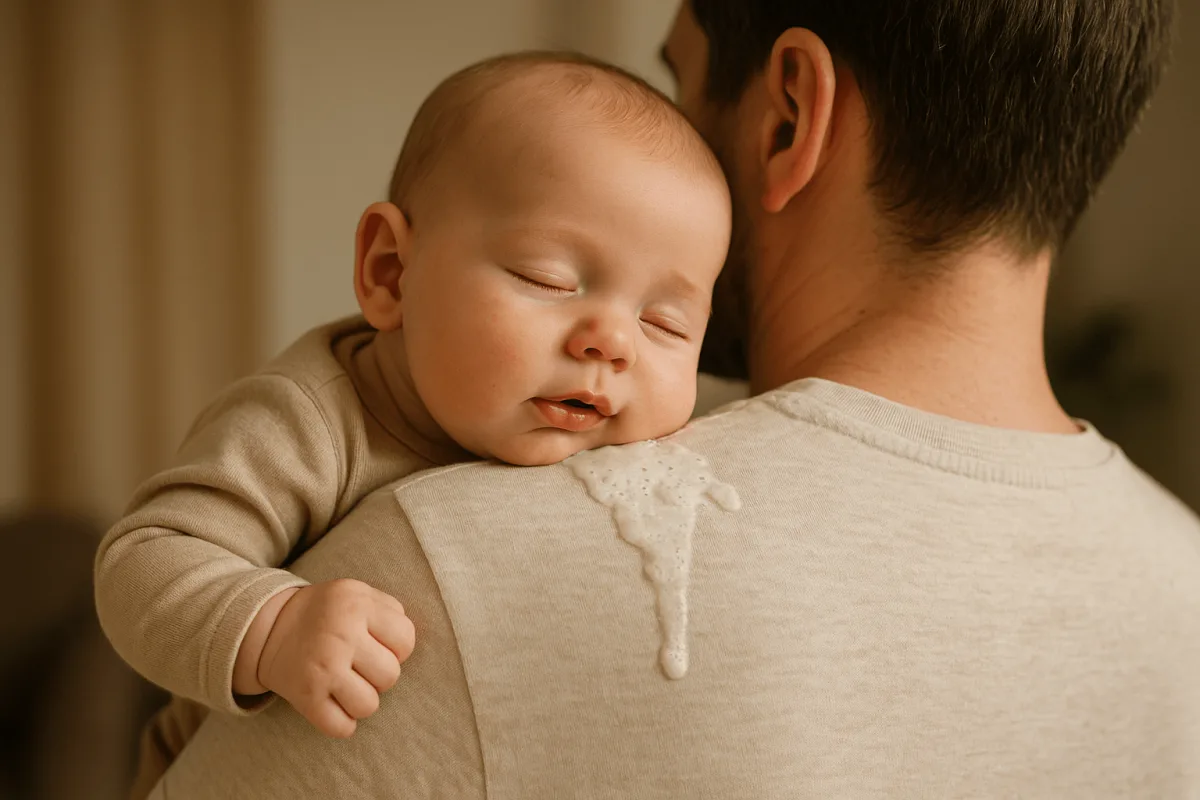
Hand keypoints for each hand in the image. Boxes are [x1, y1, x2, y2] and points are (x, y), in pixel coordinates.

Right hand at [256, 579, 414, 736]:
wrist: (269, 627)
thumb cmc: (326, 612)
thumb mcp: (356, 593)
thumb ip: (389, 609)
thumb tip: (407, 644)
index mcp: (357, 605)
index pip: (406, 640)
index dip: (397, 648)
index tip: (378, 645)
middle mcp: (341, 635)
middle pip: (390, 676)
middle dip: (379, 675)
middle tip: (360, 666)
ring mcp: (323, 668)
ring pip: (369, 705)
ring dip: (362, 700)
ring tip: (348, 685)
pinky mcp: (305, 696)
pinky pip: (342, 727)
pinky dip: (343, 723)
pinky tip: (334, 705)